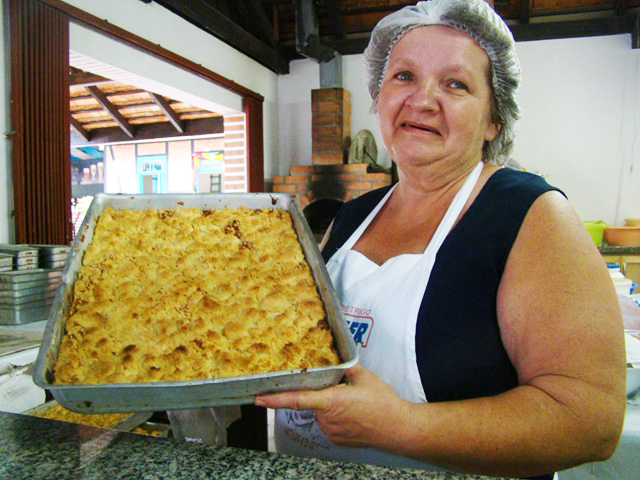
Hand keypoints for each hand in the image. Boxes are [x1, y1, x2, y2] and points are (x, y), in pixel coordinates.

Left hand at [255, 364, 408, 447]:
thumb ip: (346, 368)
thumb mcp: (364, 377)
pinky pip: (329, 423)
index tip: (258, 398)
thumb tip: (337, 362)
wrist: (398, 429)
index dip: (275, 399)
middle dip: (320, 393)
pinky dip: (336, 416)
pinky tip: (353, 413)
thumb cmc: (383, 403)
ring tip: (353, 403)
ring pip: (320, 413)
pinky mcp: (337, 440)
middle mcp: (327, 419)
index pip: (296, 400)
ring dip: (329, 406)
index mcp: (331, 401)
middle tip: (342, 390)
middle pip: (311, 403)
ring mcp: (331, 432)